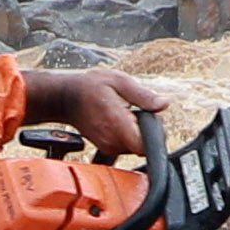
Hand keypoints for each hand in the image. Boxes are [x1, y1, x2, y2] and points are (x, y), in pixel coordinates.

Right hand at [16, 66, 166, 153]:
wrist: (65, 98)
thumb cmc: (90, 87)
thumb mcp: (119, 81)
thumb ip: (143, 95)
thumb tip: (164, 104)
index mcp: (117, 124)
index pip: (144, 145)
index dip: (155, 135)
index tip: (153, 120)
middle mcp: (112, 140)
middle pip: (143, 146)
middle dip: (147, 130)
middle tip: (138, 110)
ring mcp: (108, 147)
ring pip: (136, 147)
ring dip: (137, 132)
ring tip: (126, 113)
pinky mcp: (106, 148)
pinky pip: (126, 146)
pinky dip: (129, 135)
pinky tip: (120, 121)